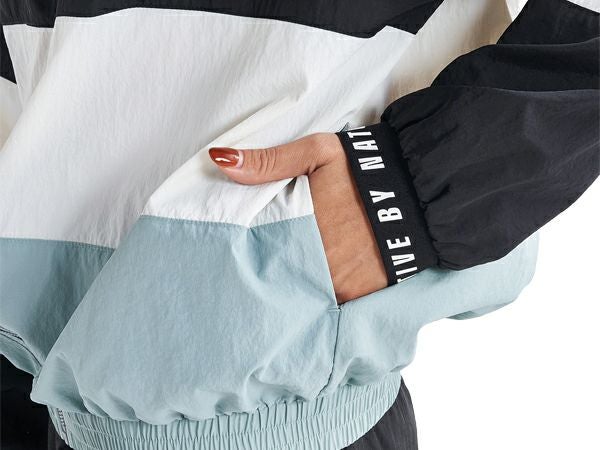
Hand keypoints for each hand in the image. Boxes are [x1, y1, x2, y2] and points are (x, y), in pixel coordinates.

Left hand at [209, 133, 386, 303]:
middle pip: (279, 277)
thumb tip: (220, 160)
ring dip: (294, 287)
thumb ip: (268, 161)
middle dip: (271, 273)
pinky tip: (312, 287)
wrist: (418, 193)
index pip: (259, 251)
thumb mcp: (317, 153)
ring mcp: (339, 283)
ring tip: (287, 280)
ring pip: (302, 293)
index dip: (250, 255)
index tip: (240, 257)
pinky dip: (320, 297)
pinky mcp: (359, 295)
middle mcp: (316, 263)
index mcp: (299, 229)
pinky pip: (329, 304)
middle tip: (258, 273)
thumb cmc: (363, 171)